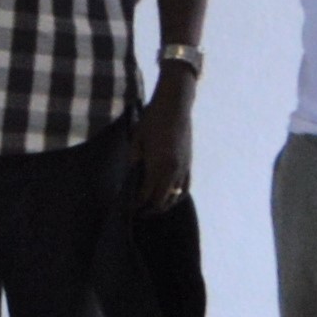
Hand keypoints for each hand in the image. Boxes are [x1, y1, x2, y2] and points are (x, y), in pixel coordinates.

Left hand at [127, 76, 196, 206]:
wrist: (175, 105)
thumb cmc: (152, 119)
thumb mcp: (136, 139)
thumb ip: (134, 160)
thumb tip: (130, 177)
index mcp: (158, 165)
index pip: (146, 195)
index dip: (136, 204)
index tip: (127, 208)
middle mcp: (173, 170)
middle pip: (162, 201)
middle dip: (149, 209)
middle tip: (137, 212)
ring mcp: (184, 168)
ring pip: (176, 197)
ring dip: (164, 205)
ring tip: (152, 207)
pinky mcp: (189, 163)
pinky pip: (185, 187)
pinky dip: (177, 196)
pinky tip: (169, 197)